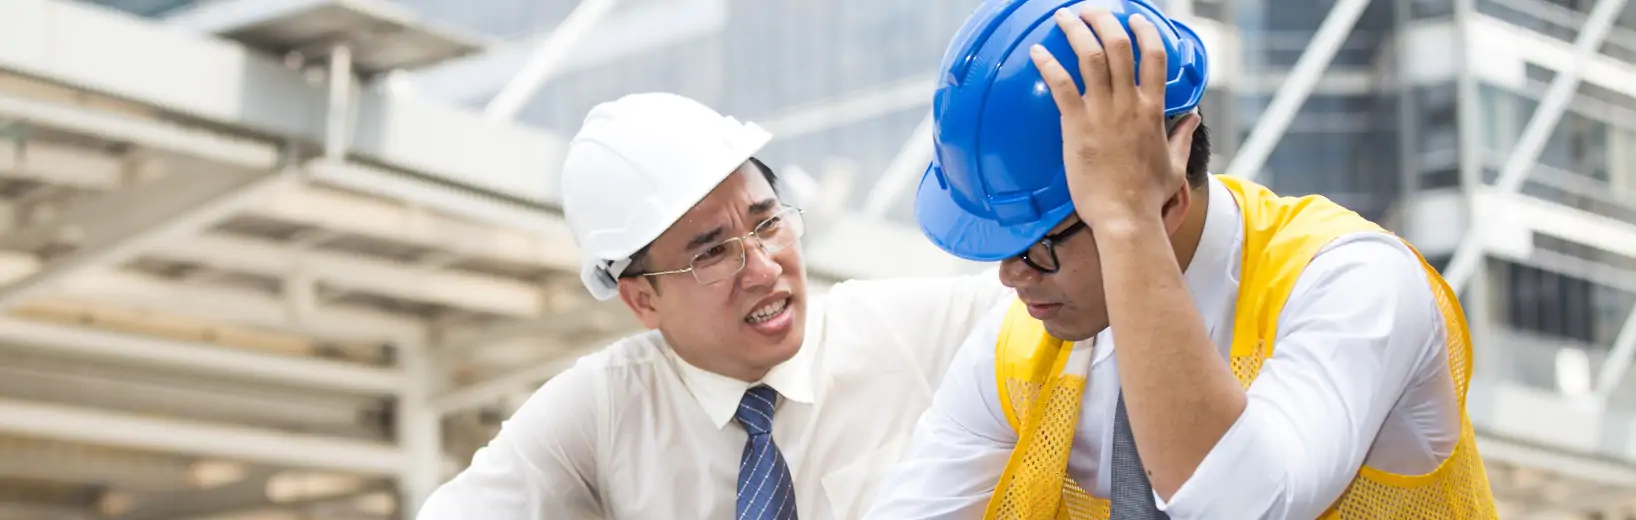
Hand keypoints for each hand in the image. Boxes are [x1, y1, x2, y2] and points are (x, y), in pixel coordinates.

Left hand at [1029, 8, 1199, 226]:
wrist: (1125, 217)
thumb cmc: (1148, 196)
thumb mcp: (1176, 164)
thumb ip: (1183, 137)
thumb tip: (1194, 119)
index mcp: (1154, 110)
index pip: (1154, 56)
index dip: (1144, 31)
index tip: (1134, 18)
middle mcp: (1129, 105)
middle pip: (1118, 47)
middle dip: (1104, 20)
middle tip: (1092, 10)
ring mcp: (1103, 114)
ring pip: (1090, 58)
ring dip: (1076, 32)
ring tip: (1065, 17)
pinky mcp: (1077, 127)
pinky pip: (1061, 86)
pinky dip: (1048, 65)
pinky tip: (1037, 51)